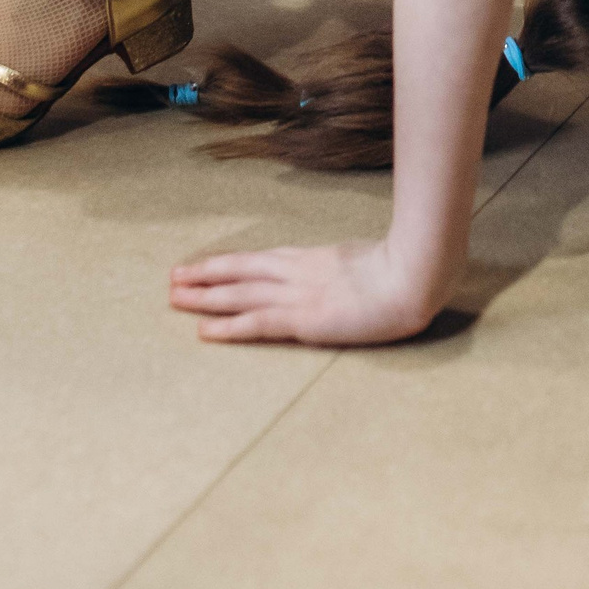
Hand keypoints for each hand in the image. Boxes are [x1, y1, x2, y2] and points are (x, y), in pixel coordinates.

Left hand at [170, 236, 442, 346]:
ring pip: (240, 294)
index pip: (262, 261)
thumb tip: (345, 270)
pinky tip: (204, 331)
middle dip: (206, 275)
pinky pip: (258, 323)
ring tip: (175, 297)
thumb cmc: (404, 267)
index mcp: (314, 258)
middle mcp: (298, 271)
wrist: (415, 273)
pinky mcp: (305, 319)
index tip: (205, 265)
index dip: (230, 264)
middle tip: (174, 277)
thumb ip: (349, 266)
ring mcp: (299, 294)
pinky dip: (229, 327)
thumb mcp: (369, 259)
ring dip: (206, 297)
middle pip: (242, 271)